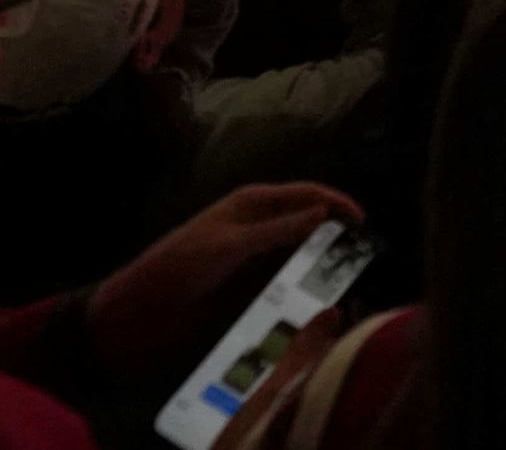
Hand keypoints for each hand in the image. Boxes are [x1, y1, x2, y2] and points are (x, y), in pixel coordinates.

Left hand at [81, 182, 362, 378]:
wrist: (140, 310)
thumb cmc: (180, 266)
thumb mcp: (230, 245)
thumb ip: (277, 230)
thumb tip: (325, 211)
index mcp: (253, 204)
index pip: (308, 194)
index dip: (338, 204)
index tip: (365, 224)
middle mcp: (260, 226)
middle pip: (310, 223)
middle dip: (336, 235)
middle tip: (364, 257)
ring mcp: (256, 257)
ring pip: (302, 255)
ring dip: (322, 266)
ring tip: (347, 282)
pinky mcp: (250, 286)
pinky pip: (287, 283)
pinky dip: (304, 289)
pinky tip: (318, 303)